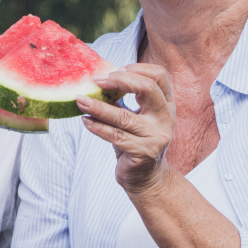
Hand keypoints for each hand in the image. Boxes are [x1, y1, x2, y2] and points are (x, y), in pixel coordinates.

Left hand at [77, 63, 175, 194]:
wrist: (146, 179)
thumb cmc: (137, 143)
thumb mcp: (135, 118)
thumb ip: (122, 99)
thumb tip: (97, 80)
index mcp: (167, 105)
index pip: (159, 75)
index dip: (136, 68)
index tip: (113, 71)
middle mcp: (166, 119)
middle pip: (147, 88)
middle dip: (119, 80)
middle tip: (97, 81)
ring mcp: (156, 137)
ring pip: (124, 116)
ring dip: (98, 107)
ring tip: (80, 101)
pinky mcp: (142, 153)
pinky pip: (115, 136)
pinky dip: (98, 127)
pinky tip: (86, 121)